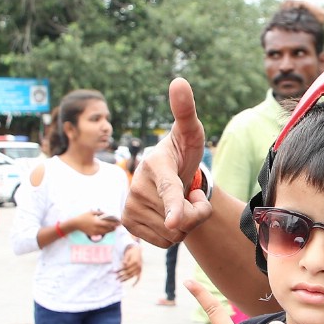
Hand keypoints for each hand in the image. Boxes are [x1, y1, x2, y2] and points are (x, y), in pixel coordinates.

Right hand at [73, 210, 120, 238]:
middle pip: (108, 229)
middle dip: (114, 227)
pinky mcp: (93, 234)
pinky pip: (101, 233)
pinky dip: (105, 232)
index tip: (119, 222)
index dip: (114, 223)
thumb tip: (107, 213)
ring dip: (110, 230)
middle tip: (118, 226)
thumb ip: (100, 213)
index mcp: (96, 222)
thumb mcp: (92, 212)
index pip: (108, 224)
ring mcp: (94, 232)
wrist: (76, 224)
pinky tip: (108, 230)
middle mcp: (96, 228)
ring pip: (105, 232)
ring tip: (114, 228)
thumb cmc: (84, 216)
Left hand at [116, 243, 141, 282]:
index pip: (125, 268)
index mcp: (134, 262)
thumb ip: (125, 259)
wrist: (138, 251)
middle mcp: (137, 266)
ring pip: (132, 276)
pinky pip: (139, 278)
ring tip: (120, 281)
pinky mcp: (140, 271)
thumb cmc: (131, 252)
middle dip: (121, 276)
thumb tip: (123, 264)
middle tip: (115, 278)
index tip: (114, 272)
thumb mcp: (127, 254)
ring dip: (126, 279)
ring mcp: (139, 269)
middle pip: (128, 273)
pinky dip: (136, 282)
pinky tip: (133, 286)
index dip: (120, 270)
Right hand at [125, 79, 208, 245]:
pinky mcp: (128, 223)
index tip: (175, 220)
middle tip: (189, 192)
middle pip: (181, 220)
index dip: (174, 205)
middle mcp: (137, 185)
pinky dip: (172, 233)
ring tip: (178, 202)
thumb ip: (185, 111)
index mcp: (156, 164)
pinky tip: (167, 214)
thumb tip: (179, 81)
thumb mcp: (191, 132)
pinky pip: (164, 242)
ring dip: (184, 223)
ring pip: (173, 234)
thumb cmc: (182, 150)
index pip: (169, 188)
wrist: (167, 172)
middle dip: (195, 212)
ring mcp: (129, 206)